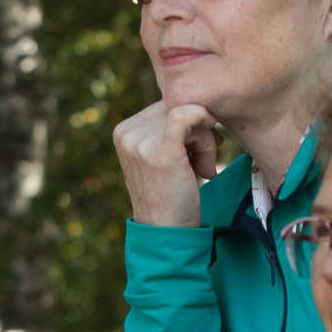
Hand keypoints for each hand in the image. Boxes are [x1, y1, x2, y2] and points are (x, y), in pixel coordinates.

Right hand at [112, 100, 219, 227]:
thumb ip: (168, 127)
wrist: (166, 231)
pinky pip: (187, 115)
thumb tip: (198, 99)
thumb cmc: (170, 194)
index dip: (189, 123)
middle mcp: (127, 132)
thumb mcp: (161, 155)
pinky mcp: (160, 150)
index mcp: (123, 130)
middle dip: (199, 133)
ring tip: (202, 170)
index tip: (198, 152)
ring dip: (206, 142)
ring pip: (188, 113)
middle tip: (202, 165)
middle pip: (177, 107)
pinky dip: (204, 127)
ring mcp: (140, 141)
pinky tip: (208, 158)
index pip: (166, 106)